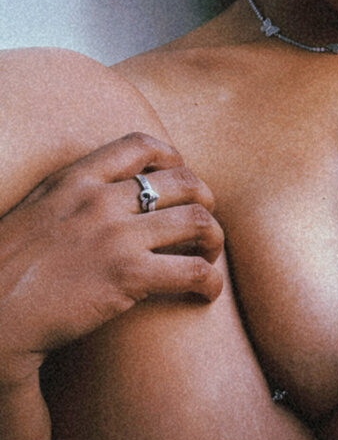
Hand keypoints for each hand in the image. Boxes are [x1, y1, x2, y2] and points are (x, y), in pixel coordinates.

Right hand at [0, 133, 223, 385]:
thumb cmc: (5, 274)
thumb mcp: (34, 213)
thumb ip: (68, 200)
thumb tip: (99, 207)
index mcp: (73, 179)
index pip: (140, 145)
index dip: (173, 157)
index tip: (181, 179)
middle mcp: (99, 199)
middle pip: (182, 180)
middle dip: (204, 200)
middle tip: (204, 225)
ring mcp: (115, 235)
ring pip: (197, 220)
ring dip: (214, 239)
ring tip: (210, 258)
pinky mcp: (128, 275)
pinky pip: (193, 270)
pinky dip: (211, 281)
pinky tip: (206, 294)